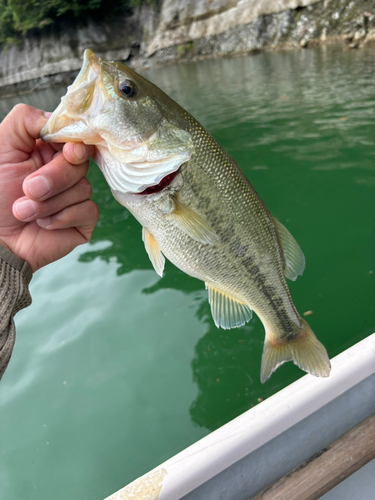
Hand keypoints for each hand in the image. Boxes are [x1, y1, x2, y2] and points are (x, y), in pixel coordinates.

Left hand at [0, 104, 98, 271]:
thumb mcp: (1, 147)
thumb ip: (25, 120)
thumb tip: (57, 119)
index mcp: (46, 151)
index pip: (74, 137)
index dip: (75, 144)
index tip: (68, 152)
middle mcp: (63, 171)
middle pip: (81, 162)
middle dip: (54, 178)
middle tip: (28, 189)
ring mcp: (75, 196)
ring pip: (84, 188)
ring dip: (50, 203)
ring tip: (24, 212)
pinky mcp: (82, 219)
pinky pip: (88, 210)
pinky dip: (62, 217)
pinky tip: (43, 224)